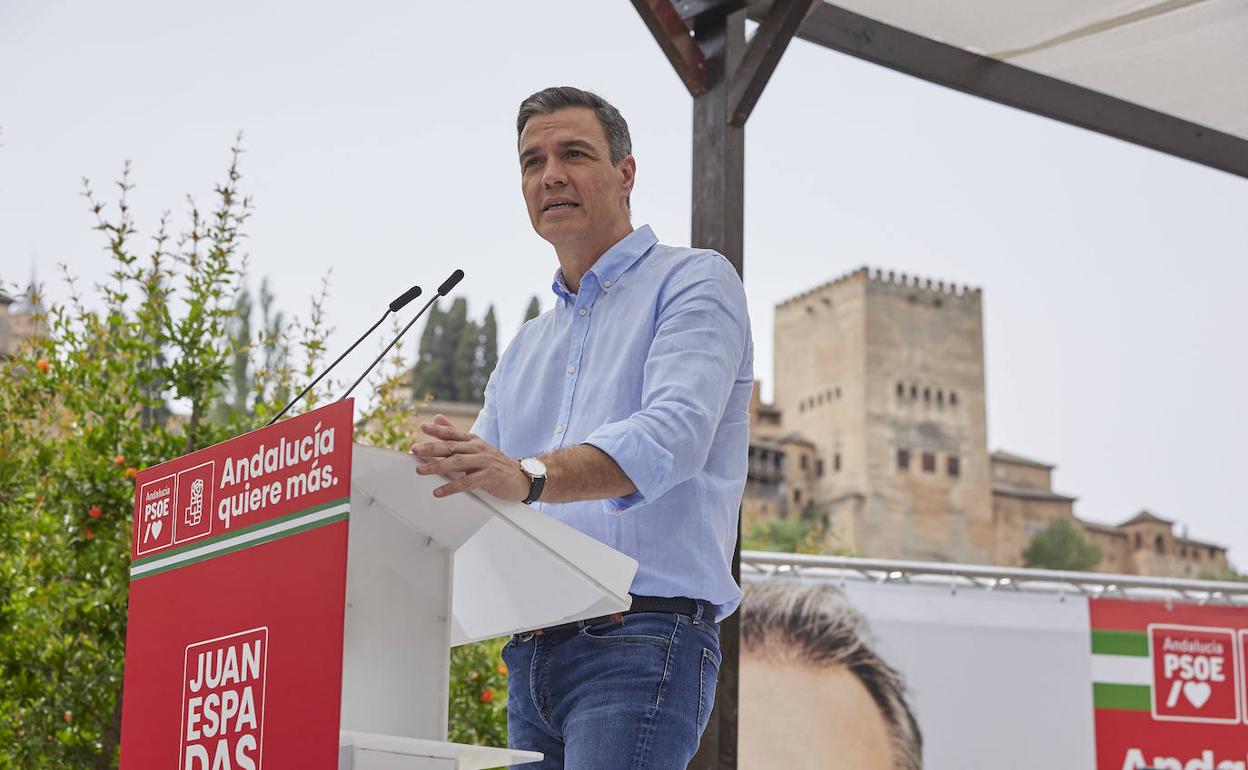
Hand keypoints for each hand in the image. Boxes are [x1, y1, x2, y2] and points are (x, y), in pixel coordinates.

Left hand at [409, 414, 529, 500]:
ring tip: (421, 470)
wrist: (523, 477)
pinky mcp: (489, 477)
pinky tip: (439, 491)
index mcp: (474, 442)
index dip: (438, 429)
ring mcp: (484, 463)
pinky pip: (467, 482)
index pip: (453, 433)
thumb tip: (438, 418)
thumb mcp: (477, 446)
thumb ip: (455, 434)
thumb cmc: (497, 464)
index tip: (423, 426)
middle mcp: (478, 449)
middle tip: (415, 449)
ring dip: (437, 466)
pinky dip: (451, 487)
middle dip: (432, 447)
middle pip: (452, 447)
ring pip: (457, 463)